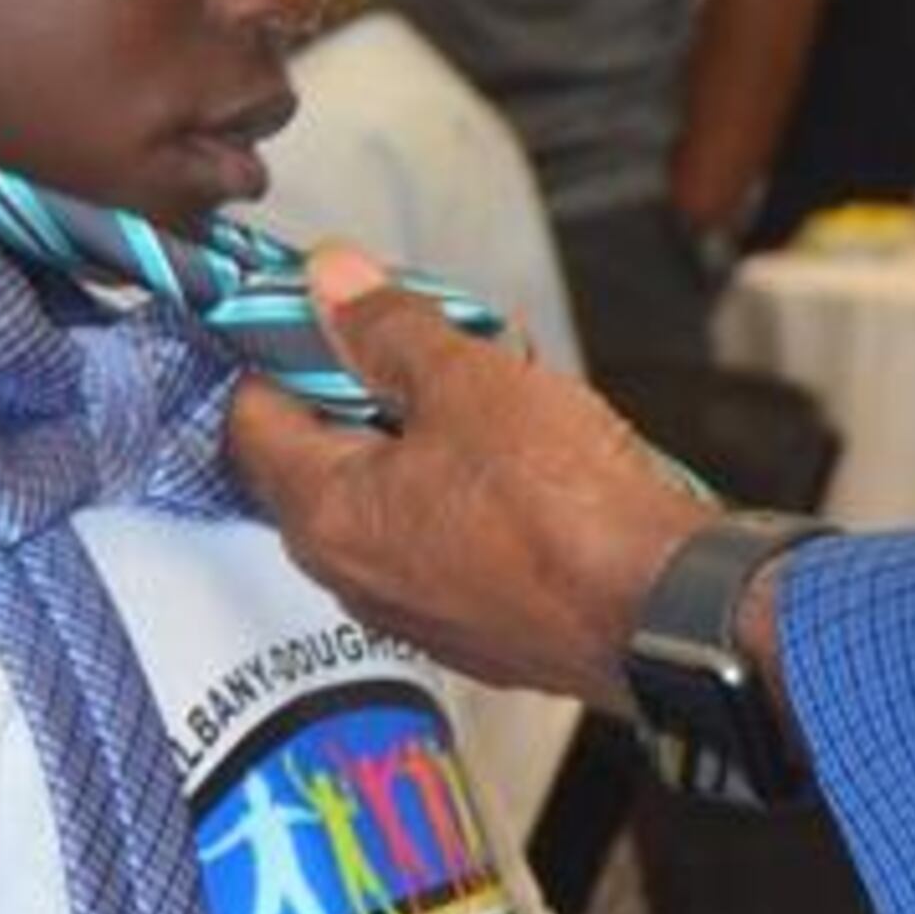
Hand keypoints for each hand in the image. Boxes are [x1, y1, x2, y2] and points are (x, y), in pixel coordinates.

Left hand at [228, 247, 698, 697]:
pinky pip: (443, 546)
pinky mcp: (474, 631)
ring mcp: (414, 612)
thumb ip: (387, 326)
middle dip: (368, 393)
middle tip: (430, 351)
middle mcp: (353, 576)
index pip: (251, 417)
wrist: (663, 612)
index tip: (327, 313)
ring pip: (389, 504)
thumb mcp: (468, 380)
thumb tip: (333, 282)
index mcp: (325, 515)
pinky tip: (527, 469)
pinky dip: (464, 500)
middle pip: (322, 461)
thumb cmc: (566, 512)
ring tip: (495, 403)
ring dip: (424, 445)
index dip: (282, 350)